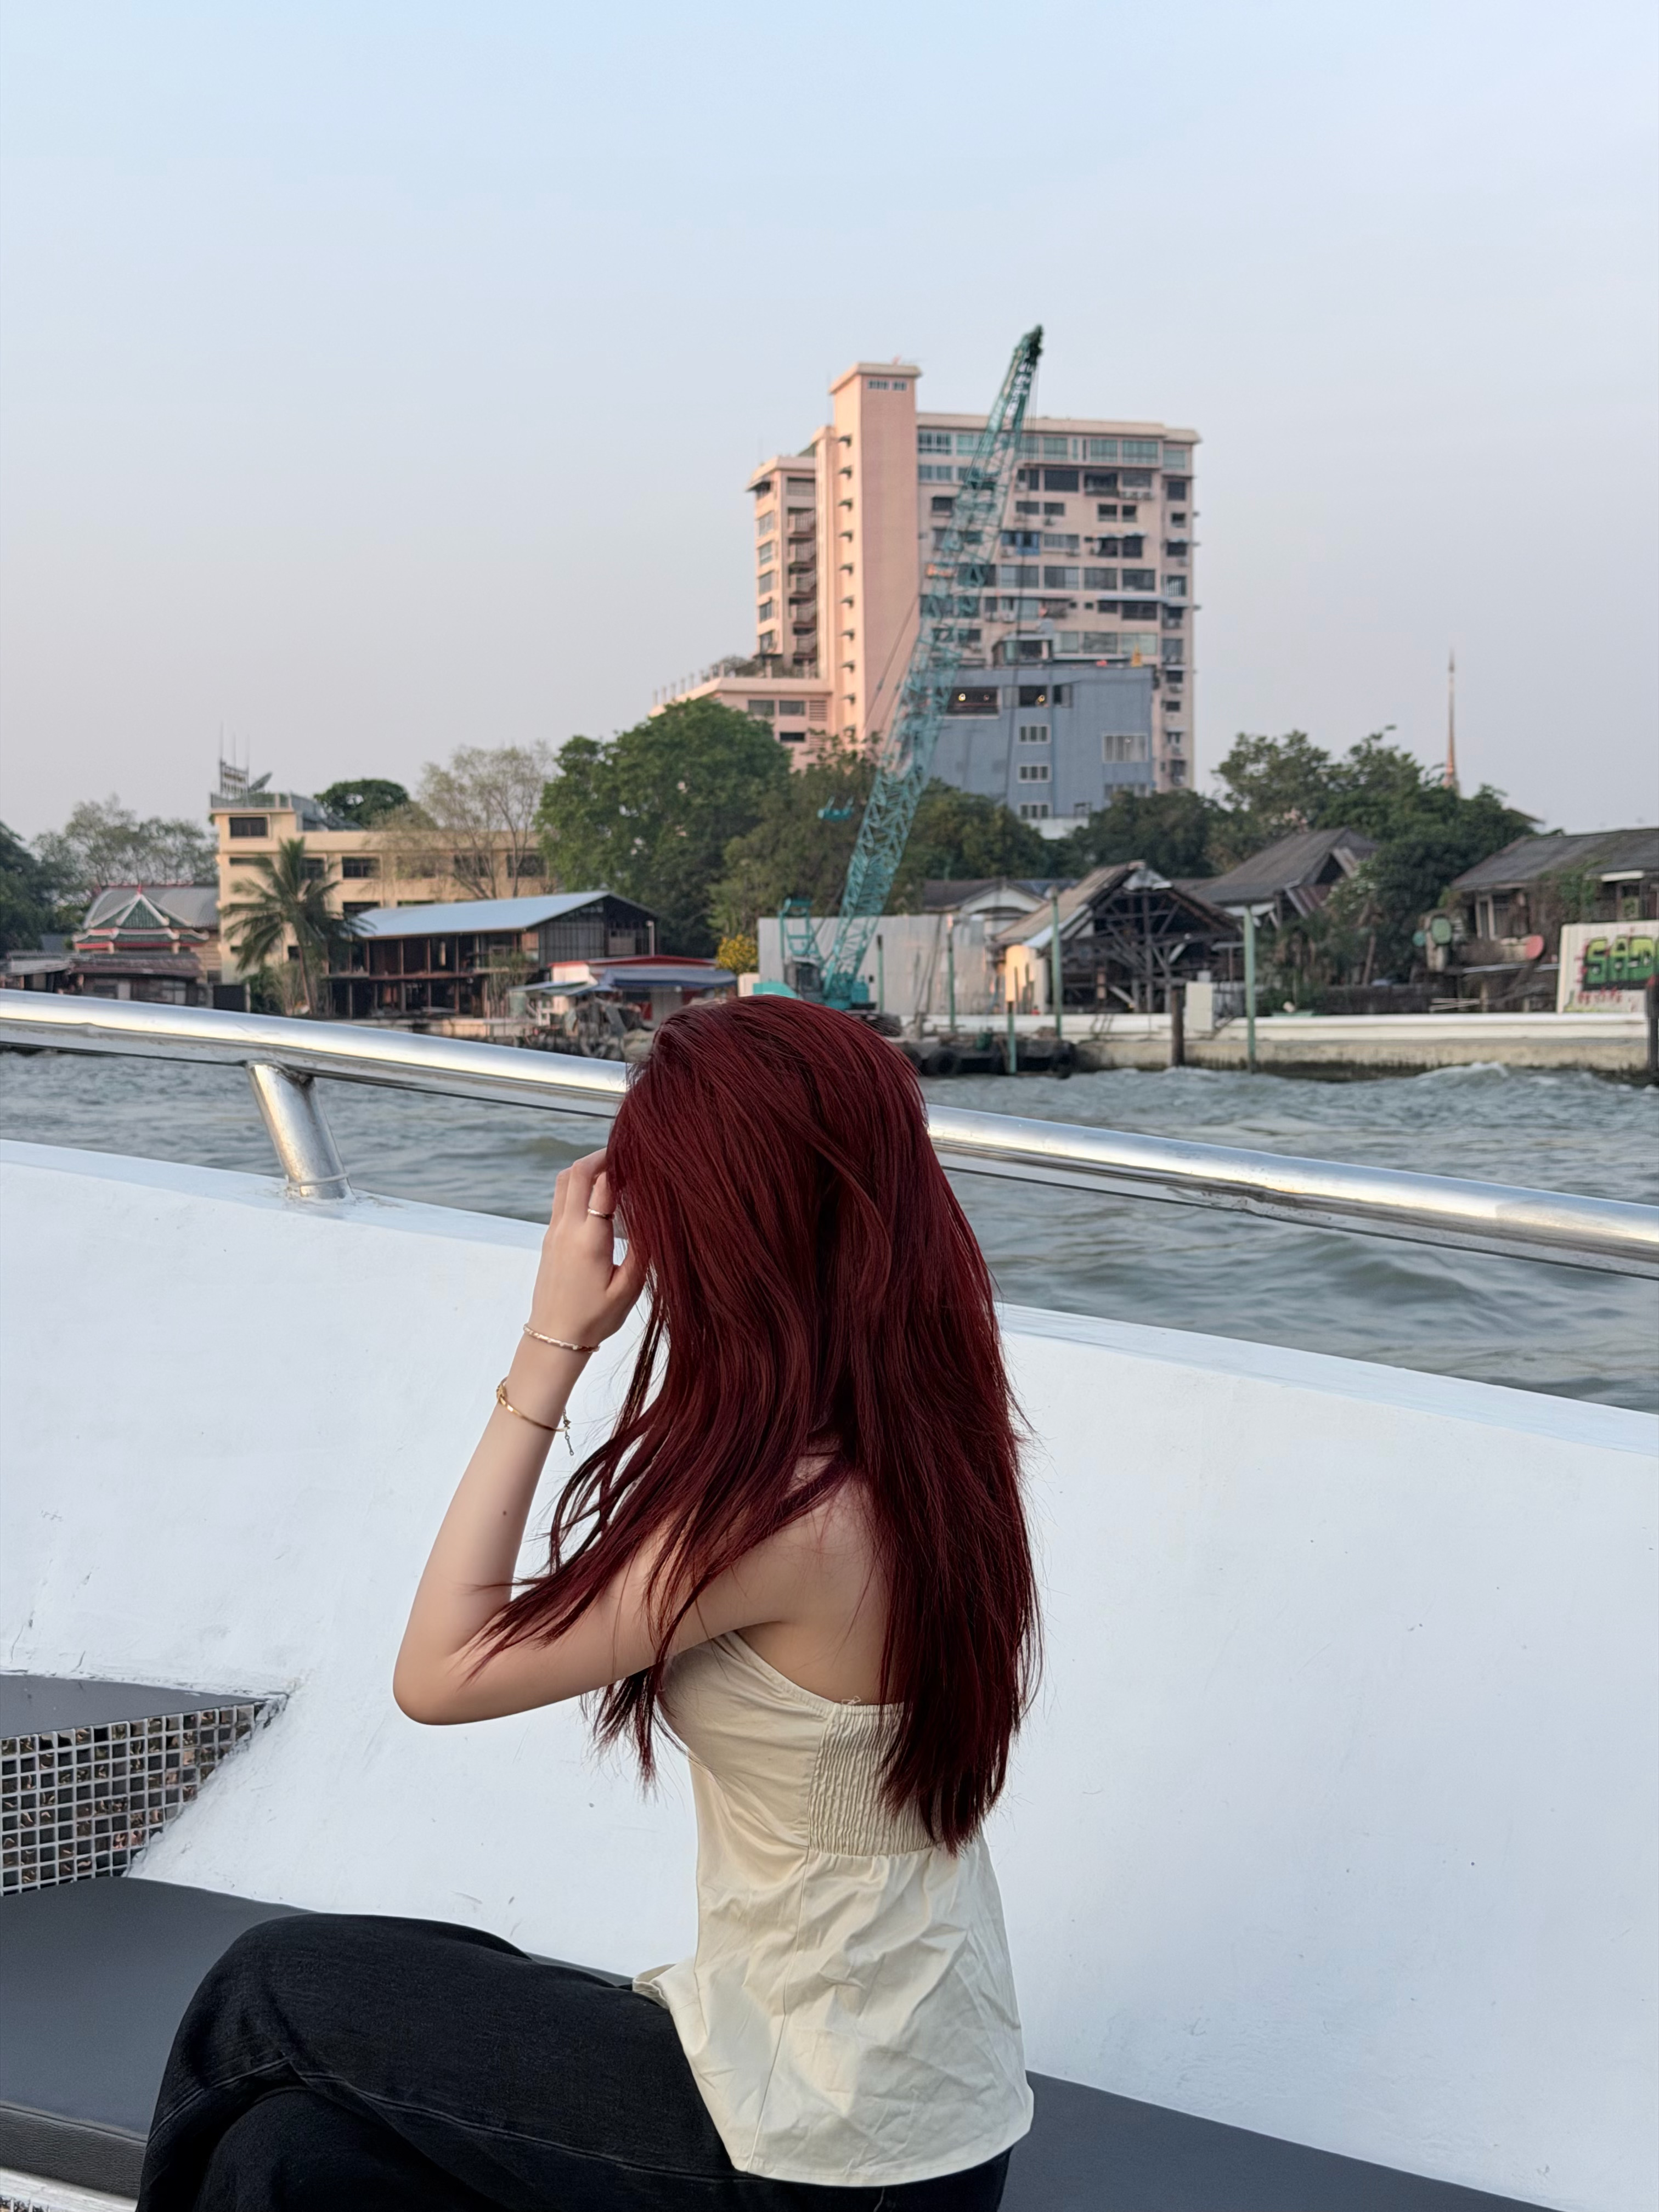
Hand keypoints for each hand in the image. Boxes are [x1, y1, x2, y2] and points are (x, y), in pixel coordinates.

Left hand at [527, 1151, 643, 1350]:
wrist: (554, 1338)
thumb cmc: (594, 1318)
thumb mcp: (628, 1288)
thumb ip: (643, 1250)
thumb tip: (655, 1217)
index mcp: (589, 1239)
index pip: (602, 1185)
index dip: (620, 1165)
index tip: (639, 1159)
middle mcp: (566, 1229)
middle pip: (576, 1173)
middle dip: (600, 1157)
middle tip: (624, 1155)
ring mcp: (553, 1232)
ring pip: (564, 1182)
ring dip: (585, 1170)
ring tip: (612, 1171)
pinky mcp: (549, 1238)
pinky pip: (561, 1199)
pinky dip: (578, 1186)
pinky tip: (598, 1196)